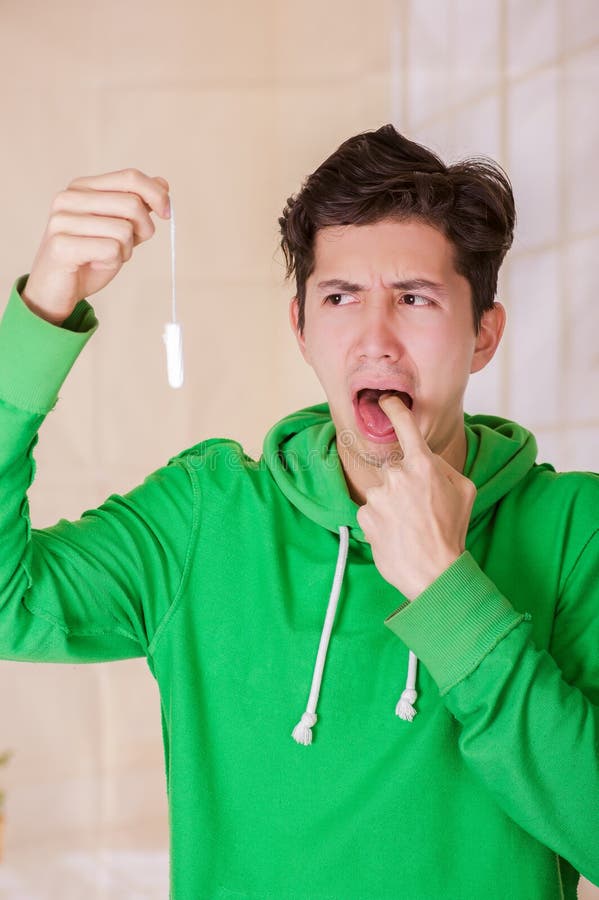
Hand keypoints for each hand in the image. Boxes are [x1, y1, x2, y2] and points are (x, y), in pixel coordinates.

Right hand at [22, 169, 170, 324]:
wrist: (55, 291)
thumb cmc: (88, 259)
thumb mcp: (118, 229)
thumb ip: (137, 207)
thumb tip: (163, 184)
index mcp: (82, 188)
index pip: (130, 177)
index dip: (156, 194)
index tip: (166, 213)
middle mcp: (69, 198)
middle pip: (132, 203)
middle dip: (143, 229)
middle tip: (128, 247)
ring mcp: (63, 220)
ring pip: (124, 229)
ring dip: (125, 250)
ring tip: (105, 257)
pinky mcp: (62, 245)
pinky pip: (111, 249)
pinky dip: (113, 262)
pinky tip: (96, 265)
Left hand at [356, 395, 476, 600]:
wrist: (434, 572)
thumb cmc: (452, 531)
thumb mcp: (464, 491)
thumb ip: (442, 466)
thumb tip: (426, 458)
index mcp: (423, 464)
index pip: (404, 426)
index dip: (393, 408)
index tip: (384, 401)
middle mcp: (396, 475)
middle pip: (395, 469)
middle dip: (404, 485)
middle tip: (420, 510)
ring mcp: (378, 495)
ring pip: (382, 491)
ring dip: (391, 504)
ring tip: (409, 526)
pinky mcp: (364, 515)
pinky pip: (371, 510)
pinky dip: (381, 520)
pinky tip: (396, 534)